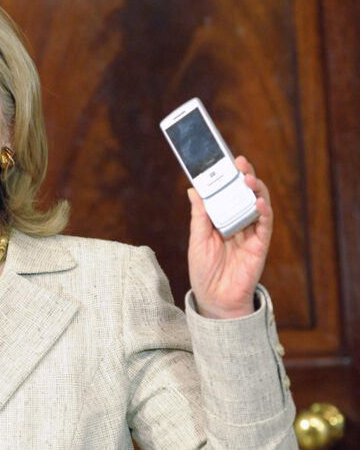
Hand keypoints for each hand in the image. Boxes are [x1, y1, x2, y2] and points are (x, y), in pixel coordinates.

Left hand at [187, 156, 272, 318]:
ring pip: (257, 204)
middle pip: (243, 194)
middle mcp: (237, 222)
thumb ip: (199, 215)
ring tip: (247, 177)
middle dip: (243, 176)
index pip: (225, 192)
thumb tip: (193, 190)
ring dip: (255, 189)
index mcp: (220, 219)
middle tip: (239, 162)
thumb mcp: (197, 239)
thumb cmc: (204, 270)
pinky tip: (259, 201)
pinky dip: (264, 211)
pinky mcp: (260, 244)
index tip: (223, 159)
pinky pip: (265, 225)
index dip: (226, 177)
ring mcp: (250, 232)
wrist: (215, 299)